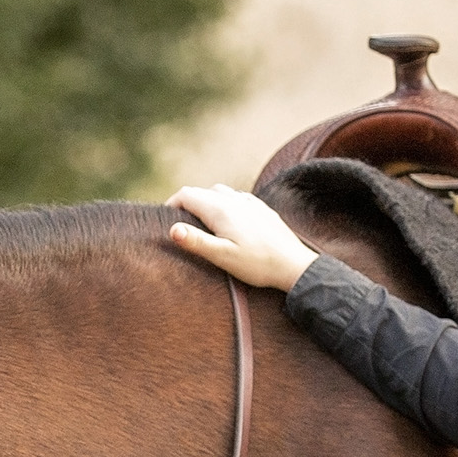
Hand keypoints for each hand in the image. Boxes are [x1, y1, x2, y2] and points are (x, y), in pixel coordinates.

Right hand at [165, 183, 317, 290]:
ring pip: (218, 192)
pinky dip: (223, 204)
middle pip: (200, 192)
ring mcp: (248, 201)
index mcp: (220, 209)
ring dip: (204, 202)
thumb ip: (197, 242)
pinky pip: (235, 197)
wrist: (293, 265)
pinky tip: (227, 220)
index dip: (170, 205)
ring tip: (200, 222)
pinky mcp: (260, 208)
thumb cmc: (257, 264)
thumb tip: (173, 230)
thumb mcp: (223, 257)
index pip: (186, 195)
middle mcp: (233, 199)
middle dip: (185, 205)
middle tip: (179, 225)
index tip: (165, 221)